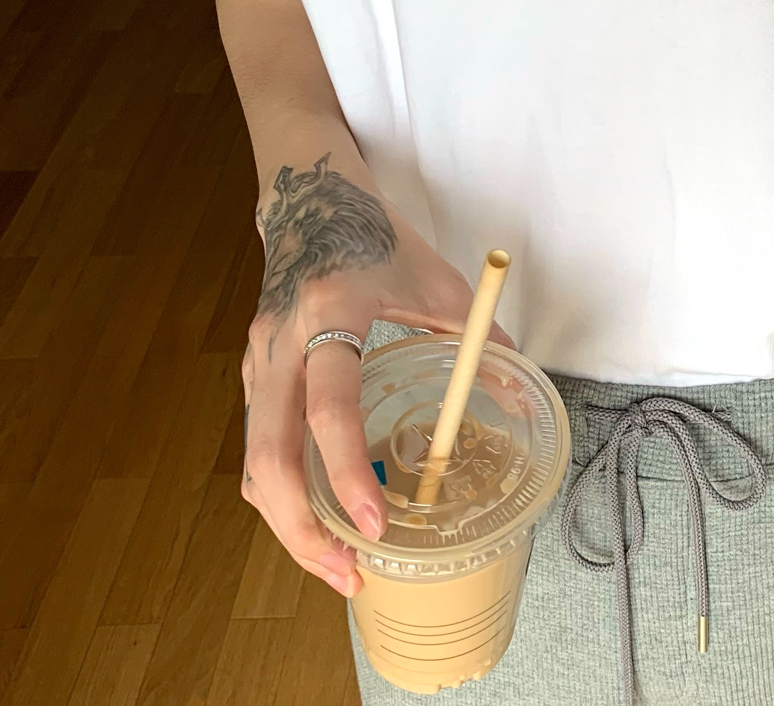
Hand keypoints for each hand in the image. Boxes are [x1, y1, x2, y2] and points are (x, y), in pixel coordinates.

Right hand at [240, 153, 511, 595]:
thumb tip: (523, 395)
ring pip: (254, 465)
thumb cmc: (378, 238)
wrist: (310, 199)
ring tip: (342, 565)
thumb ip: (480, 336)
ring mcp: (255, 362)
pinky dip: (284, 495)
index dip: (345, 469)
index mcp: (329, 311)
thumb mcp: (437, 280)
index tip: (375, 522)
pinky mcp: (251, 377)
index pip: (327, 405)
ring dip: (291, 524)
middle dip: (304, 529)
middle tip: (352, 575)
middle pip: (267, 458)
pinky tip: (323, 520)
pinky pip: (257, 450)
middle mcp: (280, 343)